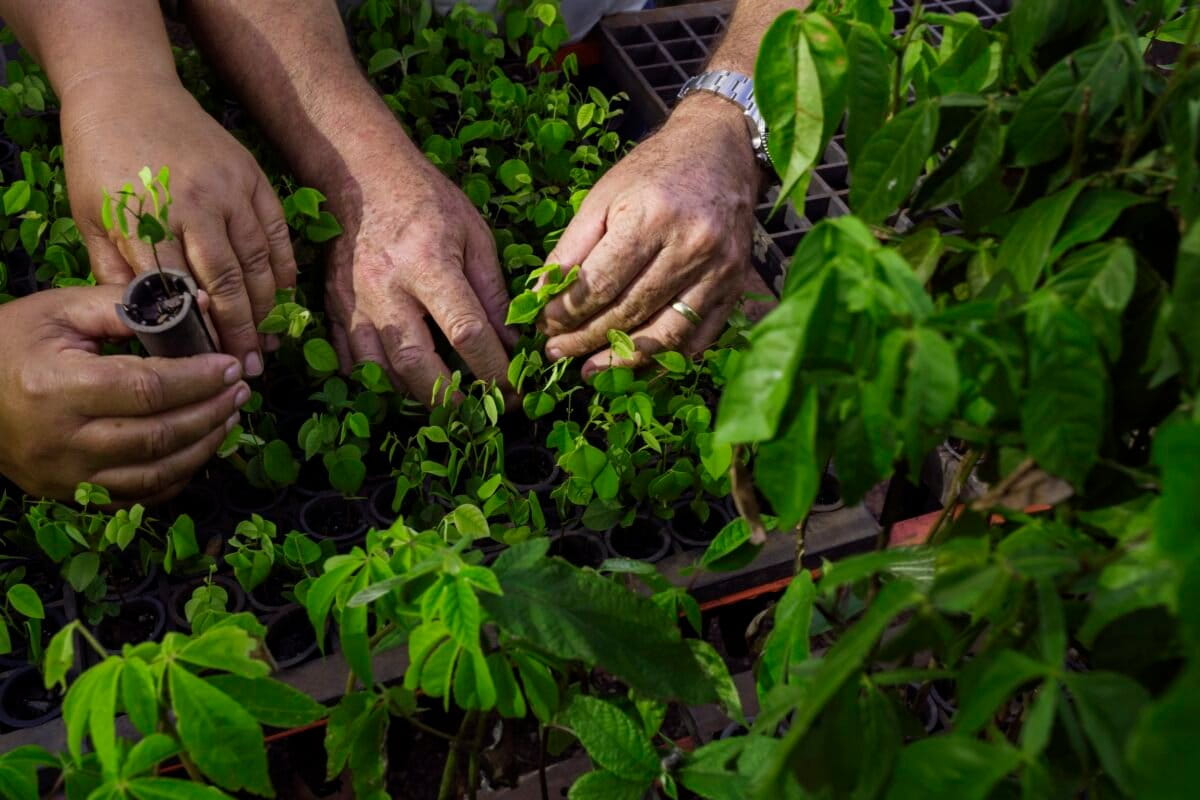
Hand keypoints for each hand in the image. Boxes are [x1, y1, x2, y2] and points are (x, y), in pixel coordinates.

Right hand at [0, 286, 249, 503]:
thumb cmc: (10, 342)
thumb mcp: (59, 310)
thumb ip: (125, 306)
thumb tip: (193, 302)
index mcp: (56, 388)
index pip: (147, 389)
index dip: (197, 379)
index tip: (230, 366)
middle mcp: (62, 441)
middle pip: (159, 436)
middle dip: (211, 412)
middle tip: (240, 390)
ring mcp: (66, 476)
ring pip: (155, 473)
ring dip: (203, 446)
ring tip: (228, 416)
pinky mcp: (70, 495)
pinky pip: (138, 497)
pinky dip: (176, 476)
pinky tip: (198, 448)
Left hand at [61, 72, 296, 376]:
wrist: (127, 90)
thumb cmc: (101, 159)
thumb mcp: (92, 217)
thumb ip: (116, 271)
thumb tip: (145, 325)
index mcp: (147, 218)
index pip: (178, 291)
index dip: (197, 333)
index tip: (207, 365)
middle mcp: (194, 205)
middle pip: (225, 282)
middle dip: (240, 330)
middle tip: (249, 366)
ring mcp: (230, 189)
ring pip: (257, 261)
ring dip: (266, 306)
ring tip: (267, 340)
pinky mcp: (253, 177)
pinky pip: (277, 232)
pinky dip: (283, 268)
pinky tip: (282, 295)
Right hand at [323, 143, 513, 403]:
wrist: (362, 179)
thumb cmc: (429, 203)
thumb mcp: (475, 237)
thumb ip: (493, 293)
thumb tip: (512, 346)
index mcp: (428, 264)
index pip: (466, 332)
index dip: (493, 370)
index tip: (512, 391)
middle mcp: (386, 289)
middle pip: (416, 364)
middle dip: (451, 398)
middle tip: (479, 412)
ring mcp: (354, 302)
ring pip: (380, 371)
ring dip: (415, 395)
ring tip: (445, 402)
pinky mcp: (333, 309)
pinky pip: (352, 363)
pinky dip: (379, 381)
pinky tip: (404, 383)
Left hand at [539, 93, 762, 376]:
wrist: (720, 149)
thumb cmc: (653, 170)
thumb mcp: (603, 195)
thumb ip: (571, 248)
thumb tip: (540, 299)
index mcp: (650, 217)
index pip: (600, 284)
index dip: (566, 313)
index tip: (543, 327)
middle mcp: (690, 246)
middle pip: (629, 312)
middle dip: (586, 340)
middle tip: (556, 353)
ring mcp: (718, 270)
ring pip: (664, 334)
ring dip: (622, 361)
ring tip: (590, 372)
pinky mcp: (734, 287)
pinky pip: (697, 338)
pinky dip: (664, 360)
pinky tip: (635, 369)